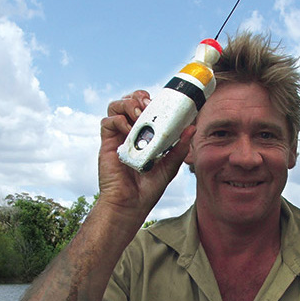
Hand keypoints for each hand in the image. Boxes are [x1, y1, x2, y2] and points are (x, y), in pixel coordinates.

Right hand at [98, 90, 193, 215]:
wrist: (131, 204)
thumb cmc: (149, 188)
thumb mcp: (170, 166)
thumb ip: (180, 147)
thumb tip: (192, 128)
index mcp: (145, 135)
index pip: (145, 108)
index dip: (152, 101)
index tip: (163, 104)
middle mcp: (130, 133)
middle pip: (129, 101)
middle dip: (138, 96)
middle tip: (148, 104)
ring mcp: (118, 137)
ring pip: (116, 106)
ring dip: (128, 104)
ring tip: (139, 113)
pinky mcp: (107, 144)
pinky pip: (107, 121)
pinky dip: (119, 120)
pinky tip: (130, 130)